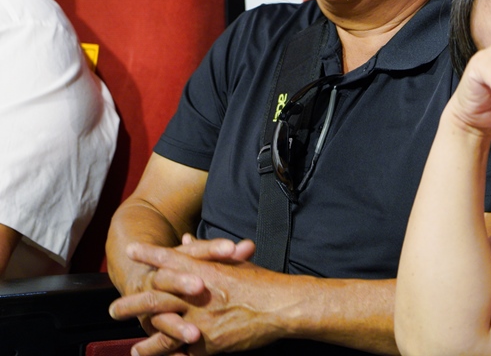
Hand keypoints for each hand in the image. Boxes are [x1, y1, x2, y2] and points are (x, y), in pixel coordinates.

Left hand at [110, 242, 287, 354]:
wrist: (282, 306)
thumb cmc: (262, 283)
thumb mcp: (234, 263)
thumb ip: (205, 255)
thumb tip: (185, 242)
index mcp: (205, 271)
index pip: (171, 259)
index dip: (150, 255)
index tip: (131, 251)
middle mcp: (198, 296)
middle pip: (156, 297)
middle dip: (133, 303)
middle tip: (113, 309)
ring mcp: (201, 321)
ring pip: (164, 330)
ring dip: (146, 340)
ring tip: (133, 348)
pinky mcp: (209, 343)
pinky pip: (184, 351)